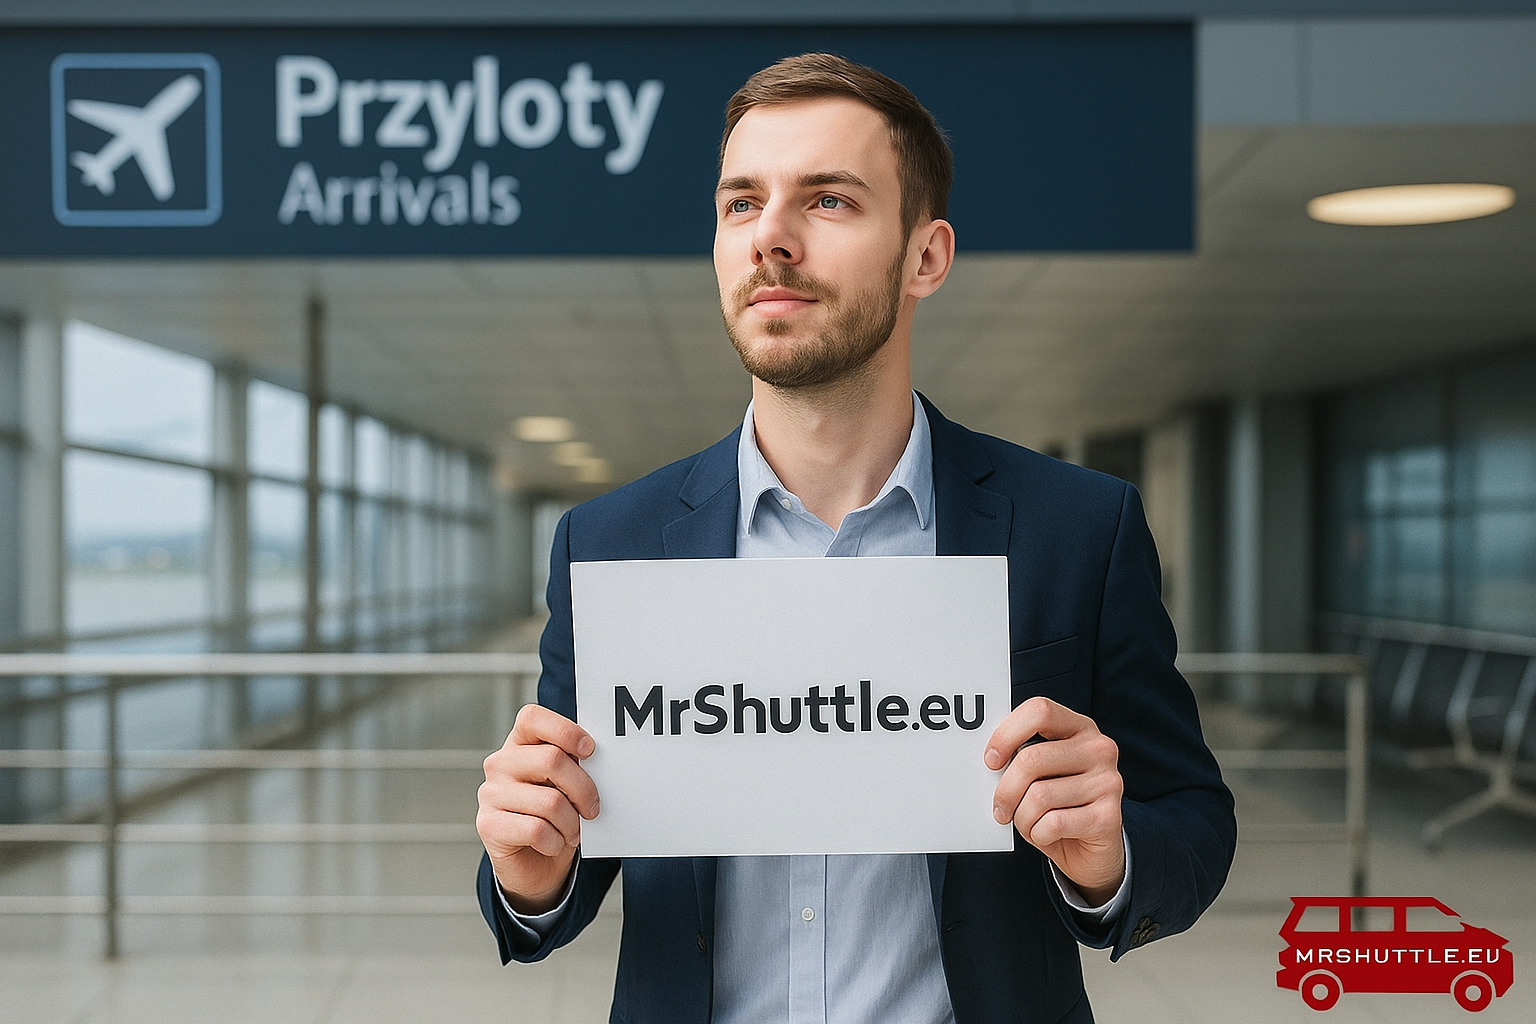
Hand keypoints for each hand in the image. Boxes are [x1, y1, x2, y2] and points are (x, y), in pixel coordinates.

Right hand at [476, 703, 599, 913]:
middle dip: (584, 788)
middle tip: (593, 807)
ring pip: (549, 801)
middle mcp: (500, 763)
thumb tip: (602, 760)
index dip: (566, 731)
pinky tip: (553, 843)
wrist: (535, 864)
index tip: (590, 750)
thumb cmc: (556, 816)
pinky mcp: (487, 824)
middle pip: (552, 760)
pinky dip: (555, 841)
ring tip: (571, 830)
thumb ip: (575, 765)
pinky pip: (537, 830)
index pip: (533, 718)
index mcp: (520, 743)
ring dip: (572, 823)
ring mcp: (490, 793)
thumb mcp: (568, 784)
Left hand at [985, 696, 1124, 904]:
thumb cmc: (1058, 805)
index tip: (991, 760)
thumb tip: (989, 760)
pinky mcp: (1108, 817)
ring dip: (1022, 817)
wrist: (1092, 849)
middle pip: (1031, 759)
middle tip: (1000, 808)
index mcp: (1079, 727)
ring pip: (1039, 795)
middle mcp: (1099, 749)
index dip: (1007, 734)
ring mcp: (1108, 782)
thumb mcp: (1041, 774)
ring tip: (1027, 823)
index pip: (1039, 711)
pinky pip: (1053, 823)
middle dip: (1006, 790)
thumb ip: (1023, 758)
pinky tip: (1045, 835)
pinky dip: (1038, 834)